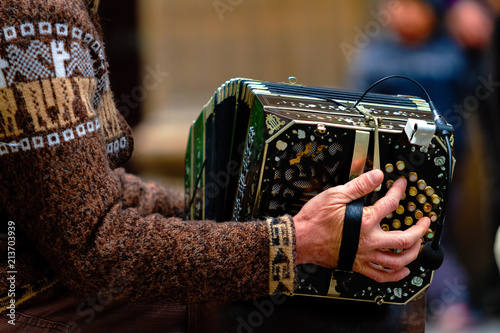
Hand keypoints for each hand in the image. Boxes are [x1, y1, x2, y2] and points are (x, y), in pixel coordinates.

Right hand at [294, 169, 430, 282]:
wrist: (300, 240)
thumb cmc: (314, 220)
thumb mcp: (335, 195)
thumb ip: (359, 186)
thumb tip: (376, 176)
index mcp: (364, 221)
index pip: (390, 204)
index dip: (399, 192)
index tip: (402, 186)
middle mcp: (368, 241)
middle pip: (405, 239)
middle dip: (420, 230)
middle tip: (425, 222)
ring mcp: (364, 256)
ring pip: (397, 261)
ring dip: (413, 254)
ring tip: (418, 245)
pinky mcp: (357, 265)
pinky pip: (381, 276)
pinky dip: (395, 276)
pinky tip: (403, 271)